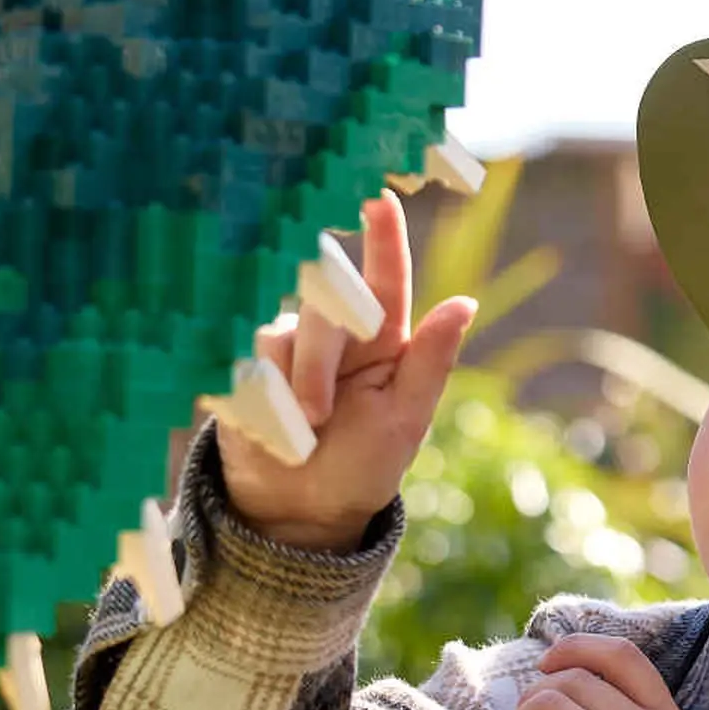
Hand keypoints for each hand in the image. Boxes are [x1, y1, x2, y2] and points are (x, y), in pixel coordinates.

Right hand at [217, 189, 480, 552]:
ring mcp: (285, 345)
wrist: (300, 512)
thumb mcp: (404, 421)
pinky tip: (265, 426)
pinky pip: (243, 358)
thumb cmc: (361, 466)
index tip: (379, 197)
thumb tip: (465, 304)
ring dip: (288, 388)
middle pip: (323, 306)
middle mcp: (332, 330)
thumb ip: (430, 363)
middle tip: (317, 416)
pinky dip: (258, 396)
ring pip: (279, 334)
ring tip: (296, 437)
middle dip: (318, 361)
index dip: (383, 237)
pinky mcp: (244, 363)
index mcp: (381, 337)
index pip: (386, 277)